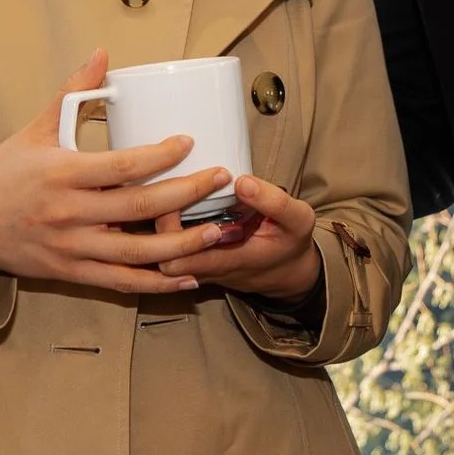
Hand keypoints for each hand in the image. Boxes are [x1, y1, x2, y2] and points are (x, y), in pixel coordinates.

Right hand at [0, 50, 239, 294]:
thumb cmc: (3, 173)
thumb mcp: (35, 129)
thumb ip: (72, 92)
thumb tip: (101, 54)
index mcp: (63, 174)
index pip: (121, 165)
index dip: (160, 156)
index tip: (189, 141)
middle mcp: (70, 213)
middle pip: (139, 207)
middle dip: (187, 193)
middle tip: (221, 178)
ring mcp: (72, 248)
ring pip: (137, 252)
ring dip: (183, 243)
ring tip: (218, 231)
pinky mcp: (72, 273)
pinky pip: (122, 283)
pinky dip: (158, 283)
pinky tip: (189, 276)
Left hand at [152, 172, 321, 301]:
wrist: (290, 273)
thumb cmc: (291, 244)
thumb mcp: (297, 220)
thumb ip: (273, 201)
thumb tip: (241, 181)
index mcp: (227, 260)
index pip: (176, 258)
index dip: (167, 227)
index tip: (177, 193)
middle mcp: (206, 269)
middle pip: (159, 256)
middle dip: (157, 224)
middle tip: (167, 189)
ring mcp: (200, 268)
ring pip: (162, 254)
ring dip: (161, 226)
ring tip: (169, 192)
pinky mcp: (200, 262)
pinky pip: (173, 251)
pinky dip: (168, 229)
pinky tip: (175, 203)